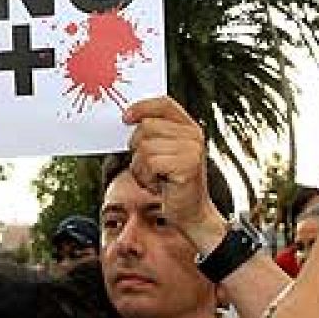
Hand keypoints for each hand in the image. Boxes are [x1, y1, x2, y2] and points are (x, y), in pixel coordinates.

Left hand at [124, 96, 226, 251]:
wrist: (191, 214)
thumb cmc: (173, 184)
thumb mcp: (163, 154)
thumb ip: (152, 134)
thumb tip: (127, 119)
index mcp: (189, 127)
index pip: (164, 103)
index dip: (142, 107)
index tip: (125, 118)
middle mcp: (193, 135)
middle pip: (146, 126)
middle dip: (137, 148)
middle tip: (149, 167)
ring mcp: (192, 149)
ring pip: (144, 146)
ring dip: (140, 167)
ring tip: (155, 177)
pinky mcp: (187, 165)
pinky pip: (149, 162)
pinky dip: (145, 176)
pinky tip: (157, 184)